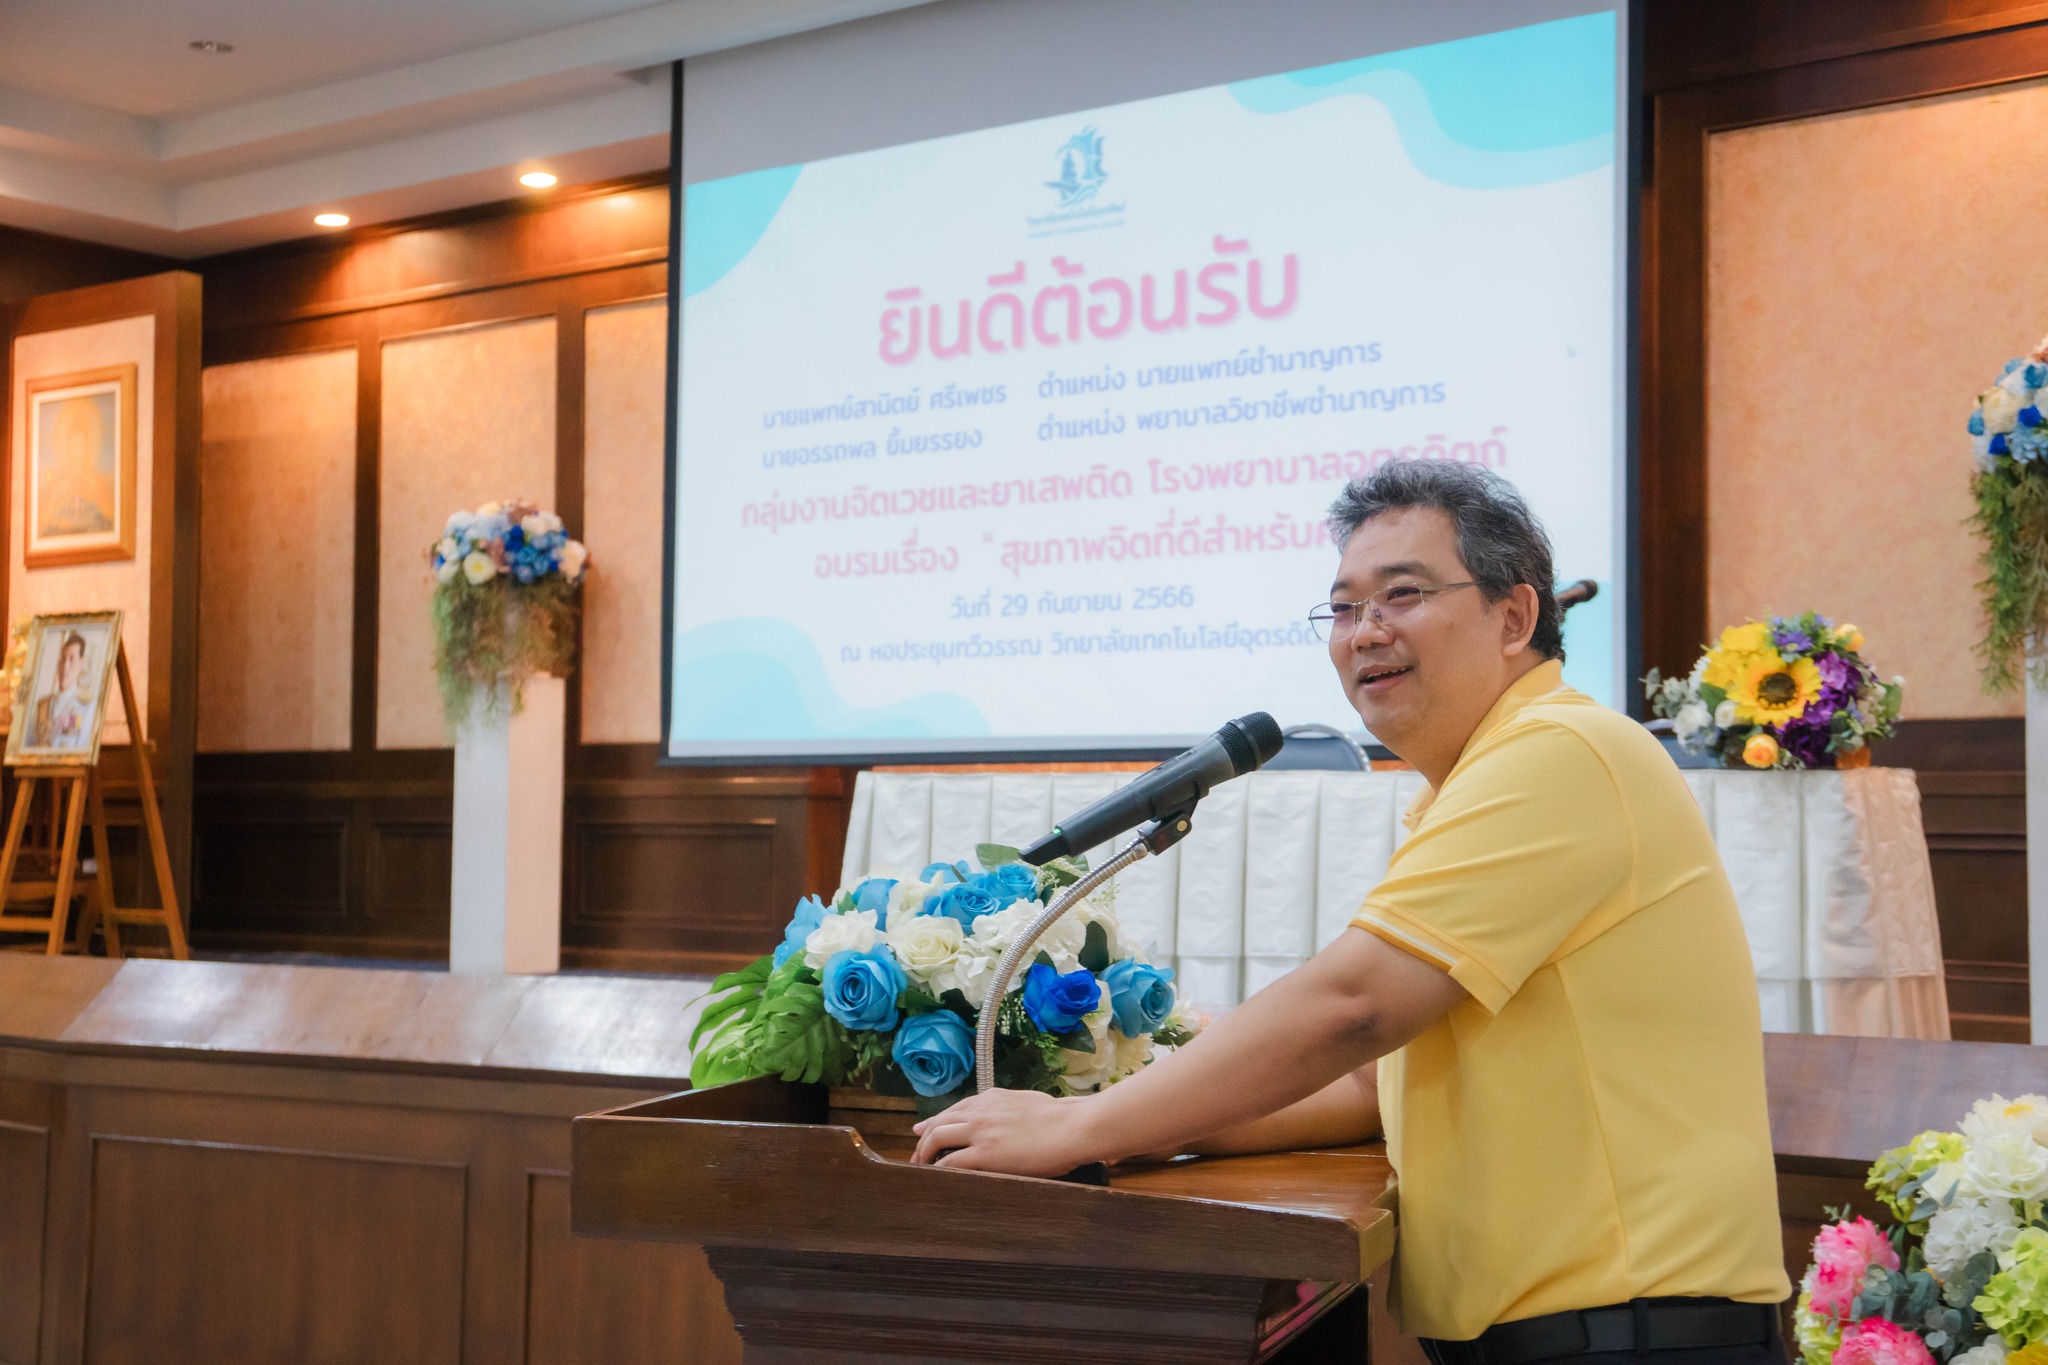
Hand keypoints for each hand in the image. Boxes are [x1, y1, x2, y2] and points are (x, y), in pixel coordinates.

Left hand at [909, 1087, 1099, 1175]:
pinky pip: (950, 1162)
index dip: (936, 1121)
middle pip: (939, 1122)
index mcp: (991, 1098)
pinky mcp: (984, 1153)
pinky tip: (935, 1177)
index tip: (923, 1129)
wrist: (1072, 1127)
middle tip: (917, 1155)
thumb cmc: (1061, 1117)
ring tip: (920, 1167)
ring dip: (924, 1153)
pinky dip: (938, 1169)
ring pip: (937, 1138)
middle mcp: (980, 1111)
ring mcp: (980, 1131)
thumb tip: (1011, 1112)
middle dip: (923, 1139)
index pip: (955, 1109)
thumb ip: (1011, 1107)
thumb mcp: (1029, 1102)